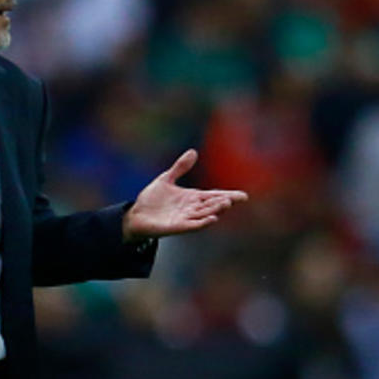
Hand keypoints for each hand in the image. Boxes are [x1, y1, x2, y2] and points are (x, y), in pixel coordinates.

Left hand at [123, 149, 247, 241]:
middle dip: (224, 202)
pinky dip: (203, 222)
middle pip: (212, 205)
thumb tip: (193, 152)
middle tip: (236, 198)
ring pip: (205, 214)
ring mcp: (185, 219)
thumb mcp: (166, 179)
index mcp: (192, 198)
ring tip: (226, 203)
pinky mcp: (177, 227)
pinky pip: (193, 225)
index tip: (243, 196)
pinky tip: (212, 218)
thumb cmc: (151, 199)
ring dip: (215, 210)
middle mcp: (192, 209)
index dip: (228, 195)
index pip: (214, 195)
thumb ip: (180, 167)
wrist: (135, 215)